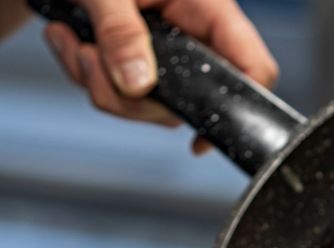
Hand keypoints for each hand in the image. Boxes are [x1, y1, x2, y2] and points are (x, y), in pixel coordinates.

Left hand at [42, 0, 278, 153]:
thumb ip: (121, 32)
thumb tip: (136, 84)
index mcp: (210, 10)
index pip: (252, 68)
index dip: (241, 109)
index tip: (202, 139)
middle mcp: (196, 39)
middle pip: (188, 104)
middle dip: (129, 98)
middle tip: (89, 57)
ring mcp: (170, 58)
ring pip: (149, 107)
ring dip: (99, 86)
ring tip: (72, 40)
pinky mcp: (142, 67)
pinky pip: (122, 97)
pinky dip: (88, 78)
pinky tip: (72, 42)